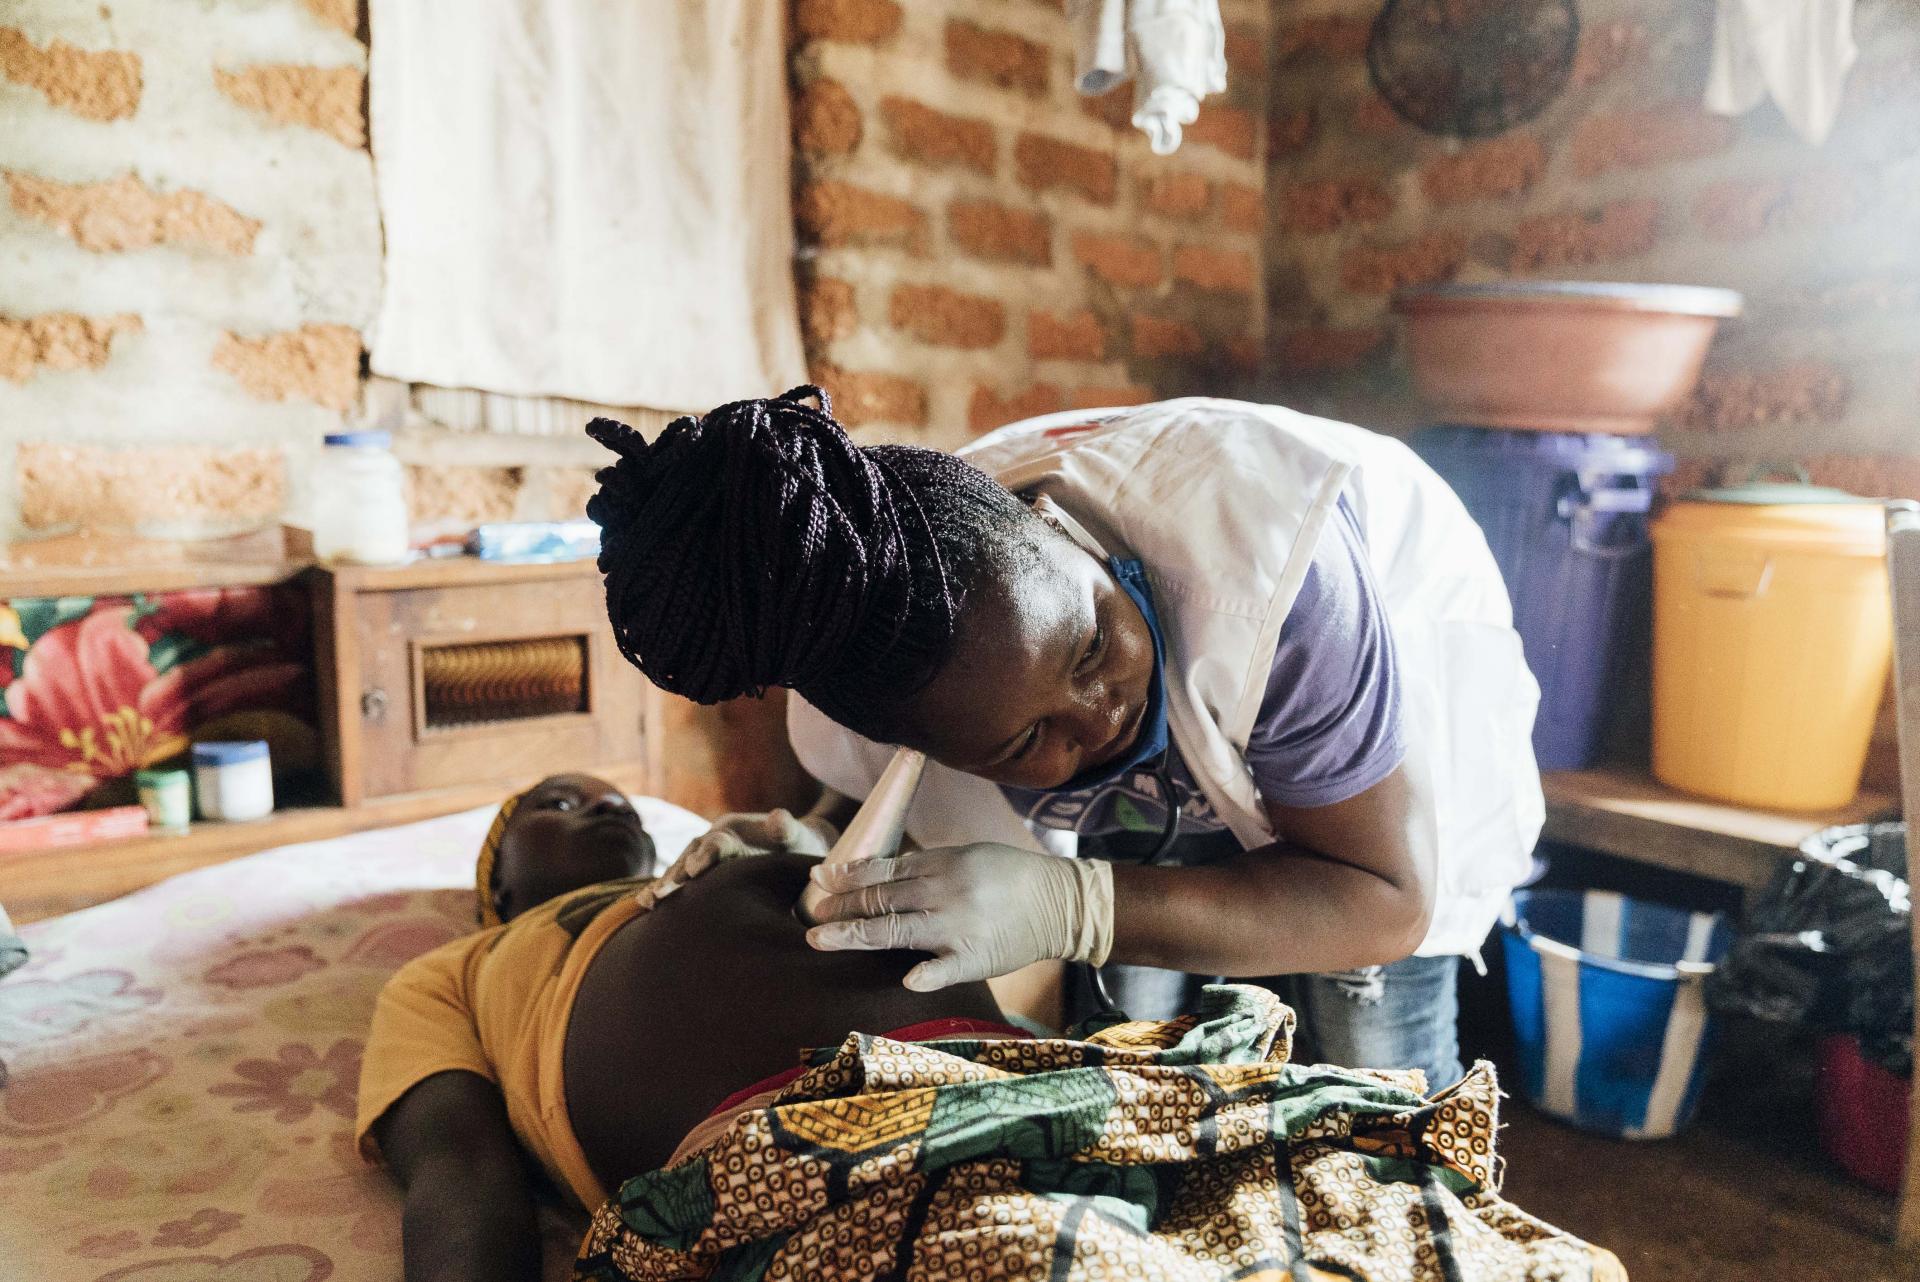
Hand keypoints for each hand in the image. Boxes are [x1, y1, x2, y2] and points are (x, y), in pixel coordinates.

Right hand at [636, 809, 836, 909]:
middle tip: (664, 891)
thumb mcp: (795, 834)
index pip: (718, 843)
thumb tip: (779, 817)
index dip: (707, 855)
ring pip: (679, 869)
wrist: (791, 847)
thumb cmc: (795, 844)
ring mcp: (703, 856)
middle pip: (690, 855)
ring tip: (650, 902)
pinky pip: (679, 882)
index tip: (696, 869)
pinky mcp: (700, 873)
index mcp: (732, 830)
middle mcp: (712, 840)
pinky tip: (646, 907)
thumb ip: (785, 828)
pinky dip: (664, 891)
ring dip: (665, 884)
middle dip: (677, 873)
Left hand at [804, 842, 1113, 990]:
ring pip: (897, 930)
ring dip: (854, 934)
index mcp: (942, 865)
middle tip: (809, 914)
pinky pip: (947, 968)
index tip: (817, 880)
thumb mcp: (965, 856)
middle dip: (841, 907)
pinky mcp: (977, 958)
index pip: (883, 871)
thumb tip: (871, 875)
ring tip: (820, 939)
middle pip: (881, 900)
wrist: (1061, 902)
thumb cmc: (1007, 876)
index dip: (847, 877)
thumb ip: (922, 867)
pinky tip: (906, 979)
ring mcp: (959, 926)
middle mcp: (945, 892)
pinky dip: (927, 973)